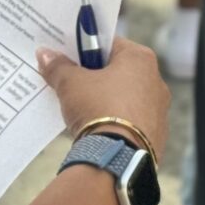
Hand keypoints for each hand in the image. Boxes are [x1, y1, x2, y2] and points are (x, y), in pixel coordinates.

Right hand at [37, 36, 170, 162]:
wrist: (117, 159)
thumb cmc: (98, 109)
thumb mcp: (71, 84)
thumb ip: (59, 66)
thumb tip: (45, 54)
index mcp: (141, 59)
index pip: (110, 45)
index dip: (87, 51)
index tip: (70, 59)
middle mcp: (156, 81)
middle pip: (120, 73)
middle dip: (96, 79)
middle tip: (73, 86)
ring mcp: (159, 111)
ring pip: (126, 100)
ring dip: (107, 103)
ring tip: (82, 113)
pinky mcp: (157, 137)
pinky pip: (132, 124)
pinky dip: (117, 125)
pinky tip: (98, 132)